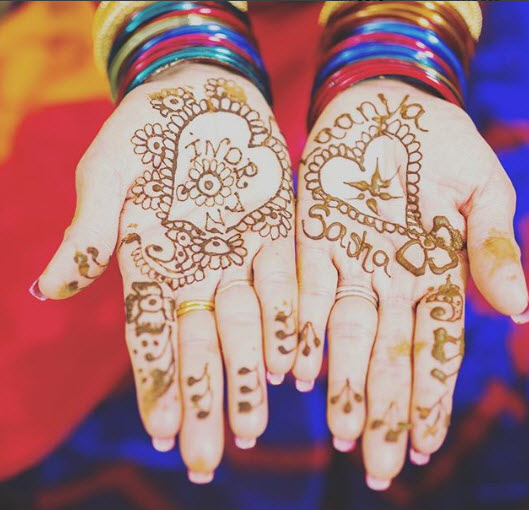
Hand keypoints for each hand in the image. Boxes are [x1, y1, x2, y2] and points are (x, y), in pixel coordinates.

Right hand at [36, 64, 296, 480]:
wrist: (204, 92)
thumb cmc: (147, 125)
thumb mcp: (109, 170)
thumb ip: (90, 229)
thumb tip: (46, 291)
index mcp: (152, 259)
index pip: (151, 333)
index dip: (156, 383)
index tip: (162, 432)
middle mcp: (197, 268)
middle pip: (201, 344)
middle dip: (204, 400)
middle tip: (205, 459)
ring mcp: (239, 255)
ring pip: (247, 327)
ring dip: (249, 378)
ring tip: (252, 431)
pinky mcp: (277, 234)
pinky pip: (287, 286)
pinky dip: (292, 325)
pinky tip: (295, 368)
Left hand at [296, 80, 527, 485]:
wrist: (384, 105)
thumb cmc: (440, 142)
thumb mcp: (481, 189)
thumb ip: (493, 245)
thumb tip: (520, 307)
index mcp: (437, 272)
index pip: (437, 347)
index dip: (430, 396)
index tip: (422, 443)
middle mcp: (391, 280)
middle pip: (390, 355)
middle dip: (385, 410)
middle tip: (379, 465)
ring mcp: (350, 262)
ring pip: (348, 336)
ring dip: (345, 384)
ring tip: (343, 435)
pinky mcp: (312, 240)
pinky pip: (308, 292)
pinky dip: (304, 330)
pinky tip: (299, 372)